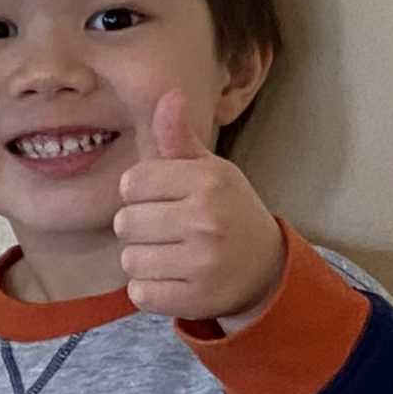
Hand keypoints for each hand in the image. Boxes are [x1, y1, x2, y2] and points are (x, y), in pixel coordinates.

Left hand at [115, 91, 285, 328]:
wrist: (267, 268)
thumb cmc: (228, 211)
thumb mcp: (210, 171)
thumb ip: (179, 138)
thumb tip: (169, 95)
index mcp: (208, 180)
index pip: (131, 183)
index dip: (142, 194)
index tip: (168, 201)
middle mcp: (207, 219)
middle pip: (125, 223)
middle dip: (142, 229)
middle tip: (173, 232)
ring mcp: (203, 261)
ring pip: (130, 260)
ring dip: (145, 261)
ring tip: (175, 256)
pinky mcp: (196, 298)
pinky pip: (141, 294)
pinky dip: (152, 290)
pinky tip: (177, 281)